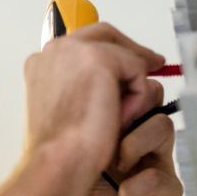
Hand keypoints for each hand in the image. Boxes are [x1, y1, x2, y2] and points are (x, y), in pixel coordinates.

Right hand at [23, 22, 165, 176]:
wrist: (59, 161)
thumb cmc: (60, 148)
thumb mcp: (66, 108)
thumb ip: (80, 85)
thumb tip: (112, 78)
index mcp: (41, 62)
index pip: (83, 43)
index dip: (111, 52)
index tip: (130, 65)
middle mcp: (54, 49)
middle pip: (104, 35)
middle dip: (131, 51)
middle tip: (154, 64)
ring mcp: (75, 50)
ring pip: (123, 53)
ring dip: (132, 82)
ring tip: (124, 115)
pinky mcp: (99, 58)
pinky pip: (137, 68)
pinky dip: (137, 94)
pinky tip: (122, 117)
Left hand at [80, 79, 183, 195]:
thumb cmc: (70, 180)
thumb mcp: (70, 124)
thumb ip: (87, 91)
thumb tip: (98, 61)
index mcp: (114, 114)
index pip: (133, 78)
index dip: (128, 76)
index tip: (121, 78)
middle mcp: (135, 133)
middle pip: (152, 96)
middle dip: (129, 108)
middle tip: (109, 127)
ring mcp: (152, 160)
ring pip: (162, 128)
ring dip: (131, 145)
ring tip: (113, 164)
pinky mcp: (164, 191)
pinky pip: (162, 175)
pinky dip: (136, 184)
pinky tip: (120, 192)